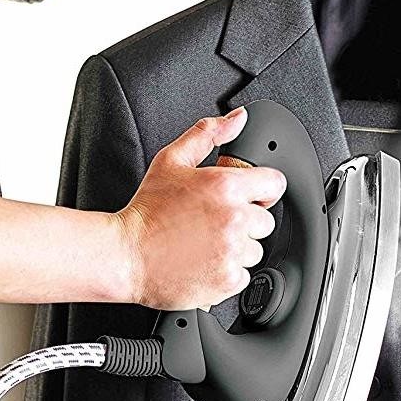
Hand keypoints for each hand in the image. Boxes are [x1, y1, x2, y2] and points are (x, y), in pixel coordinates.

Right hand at [115, 107, 285, 310]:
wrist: (126, 255)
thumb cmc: (147, 211)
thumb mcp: (171, 161)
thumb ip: (207, 135)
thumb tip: (236, 120)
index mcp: (226, 186)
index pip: (275, 184)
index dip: (262, 190)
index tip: (249, 197)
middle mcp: (234, 218)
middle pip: (265, 221)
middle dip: (245, 222)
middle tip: (213, 224)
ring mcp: (232, 251)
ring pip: (255, 250)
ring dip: (236, 249)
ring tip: (205, 244)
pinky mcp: (228, 279)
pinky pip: (244, 275)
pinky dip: (227, 272)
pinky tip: (203, 262)